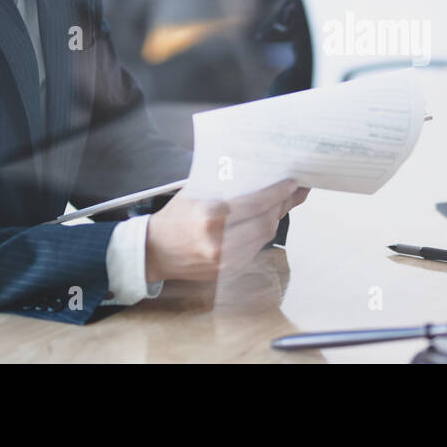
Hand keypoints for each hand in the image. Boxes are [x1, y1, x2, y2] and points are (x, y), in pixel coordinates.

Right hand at [144, 179, 309, 282]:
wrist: (154, 251)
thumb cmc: (175, 216)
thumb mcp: (196, 192)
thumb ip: (225, 184)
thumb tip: (260, 173)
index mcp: (210, 217)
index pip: (255, 203)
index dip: (277, 193)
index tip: (292, 183)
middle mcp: (219, 242)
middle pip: (266, 222)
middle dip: (281, 205)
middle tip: (292, 192)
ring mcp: (224, 261)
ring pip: (264, 238)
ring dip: (275, 219)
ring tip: (282, 204)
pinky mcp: (226, 273)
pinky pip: (255, 250)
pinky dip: (262, 234)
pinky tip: (265, 221)